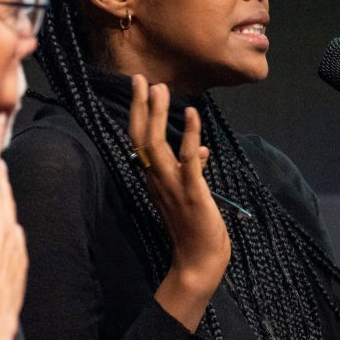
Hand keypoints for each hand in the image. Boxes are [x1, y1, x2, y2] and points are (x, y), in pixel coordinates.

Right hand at [129, 75, 230, 330]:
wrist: (199, 261)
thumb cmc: (195, 228)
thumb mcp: (192, 193)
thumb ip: (192, 169)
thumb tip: (199, 149)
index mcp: (155, 177)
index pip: (141, 139)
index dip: (139, 112)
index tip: (140, 87)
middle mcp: (157, 178)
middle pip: (141, 137)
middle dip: (140, 106)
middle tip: (139, 78)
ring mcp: (173, 186)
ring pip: (157, 145)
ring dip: (159, 115)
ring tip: (160, 89)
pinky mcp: (192, 193)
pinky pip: (188, 162)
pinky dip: (190, 136)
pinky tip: (194, 115)